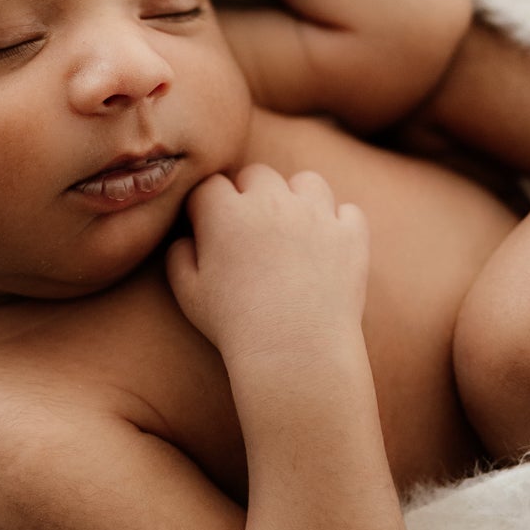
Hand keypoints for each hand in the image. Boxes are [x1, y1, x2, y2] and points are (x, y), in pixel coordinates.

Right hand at [166, 166, 368, 361]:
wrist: (296, 354)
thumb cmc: (236, 327)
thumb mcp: (188, 295)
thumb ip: (179, 257)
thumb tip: (187, 238)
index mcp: (225, 213)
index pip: (212, 185)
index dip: (209, 206)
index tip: (211, 226)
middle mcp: (272, 202)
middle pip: (258, 175)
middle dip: (250, 194)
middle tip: (251, 229)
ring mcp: (316, 215)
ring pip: (306, 182)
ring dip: (297, 198)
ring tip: (293, 228)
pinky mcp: (350, 235)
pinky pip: (347, 211)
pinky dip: (339, 224)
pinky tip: (327, 246)